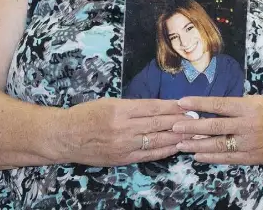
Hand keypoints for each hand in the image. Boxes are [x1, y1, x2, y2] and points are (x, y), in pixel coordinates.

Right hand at [55, 98, 189, 166]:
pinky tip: (176, 147)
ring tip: (194, 134)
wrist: (63, 137)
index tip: (189, 105)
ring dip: (177, 137)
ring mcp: (123, 145)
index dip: (173, 107)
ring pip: (156, 140)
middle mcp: (123, 128)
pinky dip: (164, 151)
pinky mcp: (121, 159)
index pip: (153, 107)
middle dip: (181, 121)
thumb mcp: (110, 102)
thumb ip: (134, 106)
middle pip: (158, 124)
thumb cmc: (86, 115)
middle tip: (199, 119)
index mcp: (120, 109)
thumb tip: (160, 107)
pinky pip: (147, 155)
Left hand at [172, 96, 262, 164]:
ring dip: (196, 145)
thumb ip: (235, 105)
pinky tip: (197, 155)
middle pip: (214, 126)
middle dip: (191, 126)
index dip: (199, 103)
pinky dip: (210, 157)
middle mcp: (247, 125)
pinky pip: (226, 158)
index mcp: (248, 107)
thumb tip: (210, 107)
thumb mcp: (257, 101)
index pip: (218, 104)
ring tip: (180, 144)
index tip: (181, 102)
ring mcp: (248, 143)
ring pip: (217, 144)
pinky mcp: (250, 157)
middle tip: (174, 126)